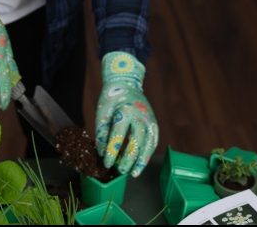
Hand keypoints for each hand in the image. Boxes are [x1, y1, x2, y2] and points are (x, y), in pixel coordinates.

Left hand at [94, 51, 158, 176]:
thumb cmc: (112, 97)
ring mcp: (150, 119)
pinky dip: (148, 153)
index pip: (119, 135)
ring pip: (149, 143)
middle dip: (128, 159)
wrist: (127, 83)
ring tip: (134, 174)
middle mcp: (141, 116)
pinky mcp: (154, 123)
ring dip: (142, 160)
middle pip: (137, 141)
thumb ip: (102, 132)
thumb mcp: (102, 112)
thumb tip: (103, 153)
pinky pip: (153, 141)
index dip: (112, 151)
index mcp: (126, 110)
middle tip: (120, 171)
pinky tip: (141, 163)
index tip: (107, 163)